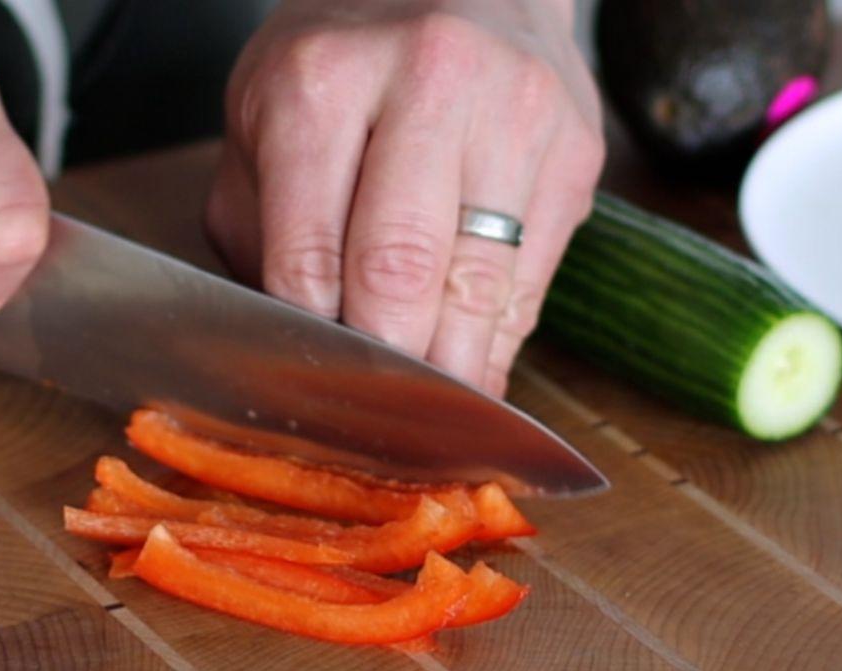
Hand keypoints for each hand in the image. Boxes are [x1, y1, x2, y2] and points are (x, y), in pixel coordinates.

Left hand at [207, 0, 604, 394]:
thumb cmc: (347, 65)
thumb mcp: (263, 122)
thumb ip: (265, 237)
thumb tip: (300, 355)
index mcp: (324, 83)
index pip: (311, 259)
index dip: (314, 352)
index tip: (317, 404)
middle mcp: (432, 85)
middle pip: (405, 275)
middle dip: (388, 376)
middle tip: (376, 434)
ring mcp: (520, 116)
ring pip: (484, 291)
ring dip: (453, 376)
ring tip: (431, 428)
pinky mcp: (578, 154)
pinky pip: (535, 284)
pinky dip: (498, 341)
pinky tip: (474, 368)